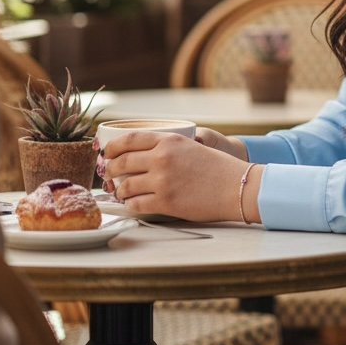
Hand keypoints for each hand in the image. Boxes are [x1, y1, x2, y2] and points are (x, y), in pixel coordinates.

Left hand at [103, 129, 248, 221]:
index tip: (108, 153)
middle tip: (110, 175)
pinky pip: (135, 203)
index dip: (113, 147)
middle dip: (111, 170)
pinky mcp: (165, 202)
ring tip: (123, 192)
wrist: (237, 187)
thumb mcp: (191, 147)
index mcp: (169, 140)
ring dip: (120, 190)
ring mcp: (162, 180)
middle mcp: (162, 157)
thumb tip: (139, 157)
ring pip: (125, 185)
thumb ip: (166, 148)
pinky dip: (131, 204)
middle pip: (121, 162)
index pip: (128, 139)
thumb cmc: (218, 168)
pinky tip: (135, 203)